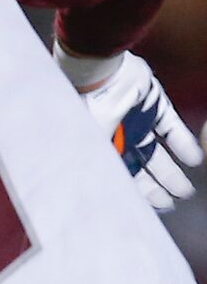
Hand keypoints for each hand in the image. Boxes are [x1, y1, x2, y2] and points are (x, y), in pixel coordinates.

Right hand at [67, 48, 201, 210]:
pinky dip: (183, 144)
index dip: (134, 194)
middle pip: (140, 169)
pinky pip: (172, 128)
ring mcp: (137, 122)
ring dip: (171, 173)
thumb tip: (104, 200)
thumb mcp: (91, 146)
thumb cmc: (89, 112)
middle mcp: (118, 138)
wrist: (100, 73)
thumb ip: (102, 170)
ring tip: (186, 191)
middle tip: (172, 204)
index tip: (150, 210)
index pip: (119, 177)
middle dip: (156, 188)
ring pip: (157, 153)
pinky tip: (195, 160)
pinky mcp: (154, 105)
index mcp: (99, 149)